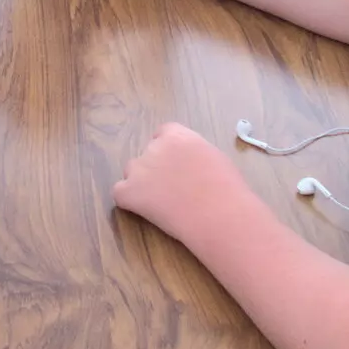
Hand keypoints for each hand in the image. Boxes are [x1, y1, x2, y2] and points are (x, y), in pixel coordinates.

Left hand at [113, 123, 250, 250]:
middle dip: (157, 168)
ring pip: (133, 173)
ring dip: (143, 184)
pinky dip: (129, 201)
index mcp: (177, 136)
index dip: (168, 150)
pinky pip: (120, 193)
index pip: (162, 134)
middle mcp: (154, 147)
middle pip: (148, 154)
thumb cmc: (227, 189)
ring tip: (164, 203)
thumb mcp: (213, 157)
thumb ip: (193, 153)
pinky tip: (147, 211)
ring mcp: (139, 169)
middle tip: (174, 189)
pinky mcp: (128, 192)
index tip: (176, 165)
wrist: (219, 214)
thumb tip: (185, 163)